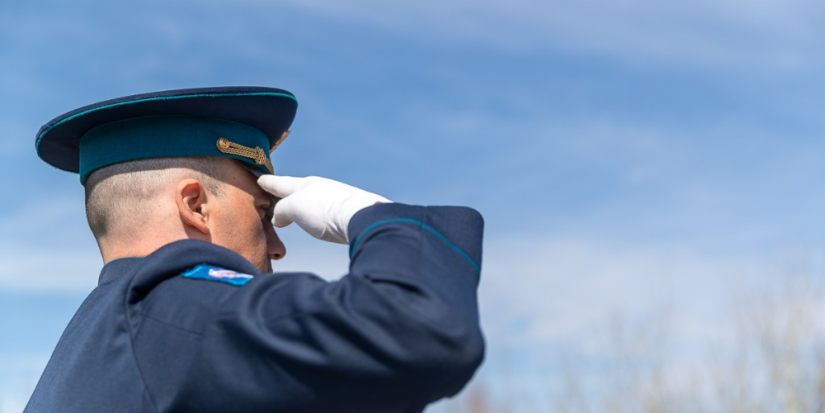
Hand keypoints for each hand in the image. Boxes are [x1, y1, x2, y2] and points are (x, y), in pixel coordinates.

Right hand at [257, 175, 390, 243]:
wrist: (361, 217)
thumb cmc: (324, 210)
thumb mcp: (294, 208)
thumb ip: (281, 211)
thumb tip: (280, 219)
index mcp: (304, 185)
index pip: (280, 183)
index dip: (268, 183)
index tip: (260, 178)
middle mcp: (319, 189)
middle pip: (296, 190)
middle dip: (285, 193)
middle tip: (274, 192)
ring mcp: (333, 200)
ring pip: (310, 201)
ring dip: (300, 205)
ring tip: (292, 210)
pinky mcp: (344, 213)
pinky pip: (322, 212)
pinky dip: (313, 215)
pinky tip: (316, 220)